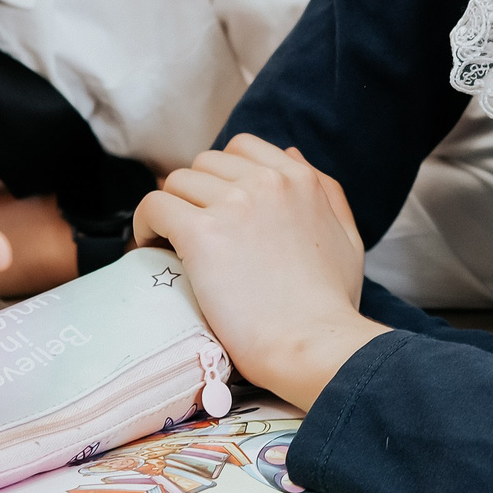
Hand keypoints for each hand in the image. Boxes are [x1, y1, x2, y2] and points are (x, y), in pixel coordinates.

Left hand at [131, 135, 383, 408]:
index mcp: (301, 180)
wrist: (313, 345)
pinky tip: (151, 247)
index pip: (242, 147)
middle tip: (191, 231)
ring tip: (170, 244)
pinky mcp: (202, 232)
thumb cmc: (331, 307)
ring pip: (175, 182)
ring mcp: (234, 204)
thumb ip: (327, 193)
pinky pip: (154, 206)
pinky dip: (145, 225)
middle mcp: (267, 182)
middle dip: (195, 194)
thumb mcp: (347, 240)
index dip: (221, 175)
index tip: (216, 206)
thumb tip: (291, 153)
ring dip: (170, 210)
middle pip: (204, 164)